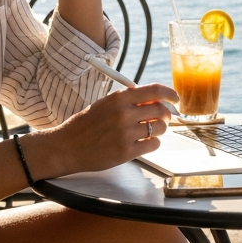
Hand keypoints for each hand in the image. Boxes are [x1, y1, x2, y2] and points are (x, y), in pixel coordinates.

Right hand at [25, 84, 178, 178]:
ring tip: (149, 131)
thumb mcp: (105, 105)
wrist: (66, 147)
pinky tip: (143, 142)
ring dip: (159, 129)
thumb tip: (155, 101)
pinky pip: (153, 144)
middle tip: (163, 118)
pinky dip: (152, 143)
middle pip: (161, 110)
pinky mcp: (126, 151)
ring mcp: (125, 133)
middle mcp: (124, 114)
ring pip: (160, 128)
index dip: (170, 93)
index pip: (155, 91)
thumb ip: (128, 101)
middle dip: (166, 115)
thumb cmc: (85, 125)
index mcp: (119, 99)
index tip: (176, 98)